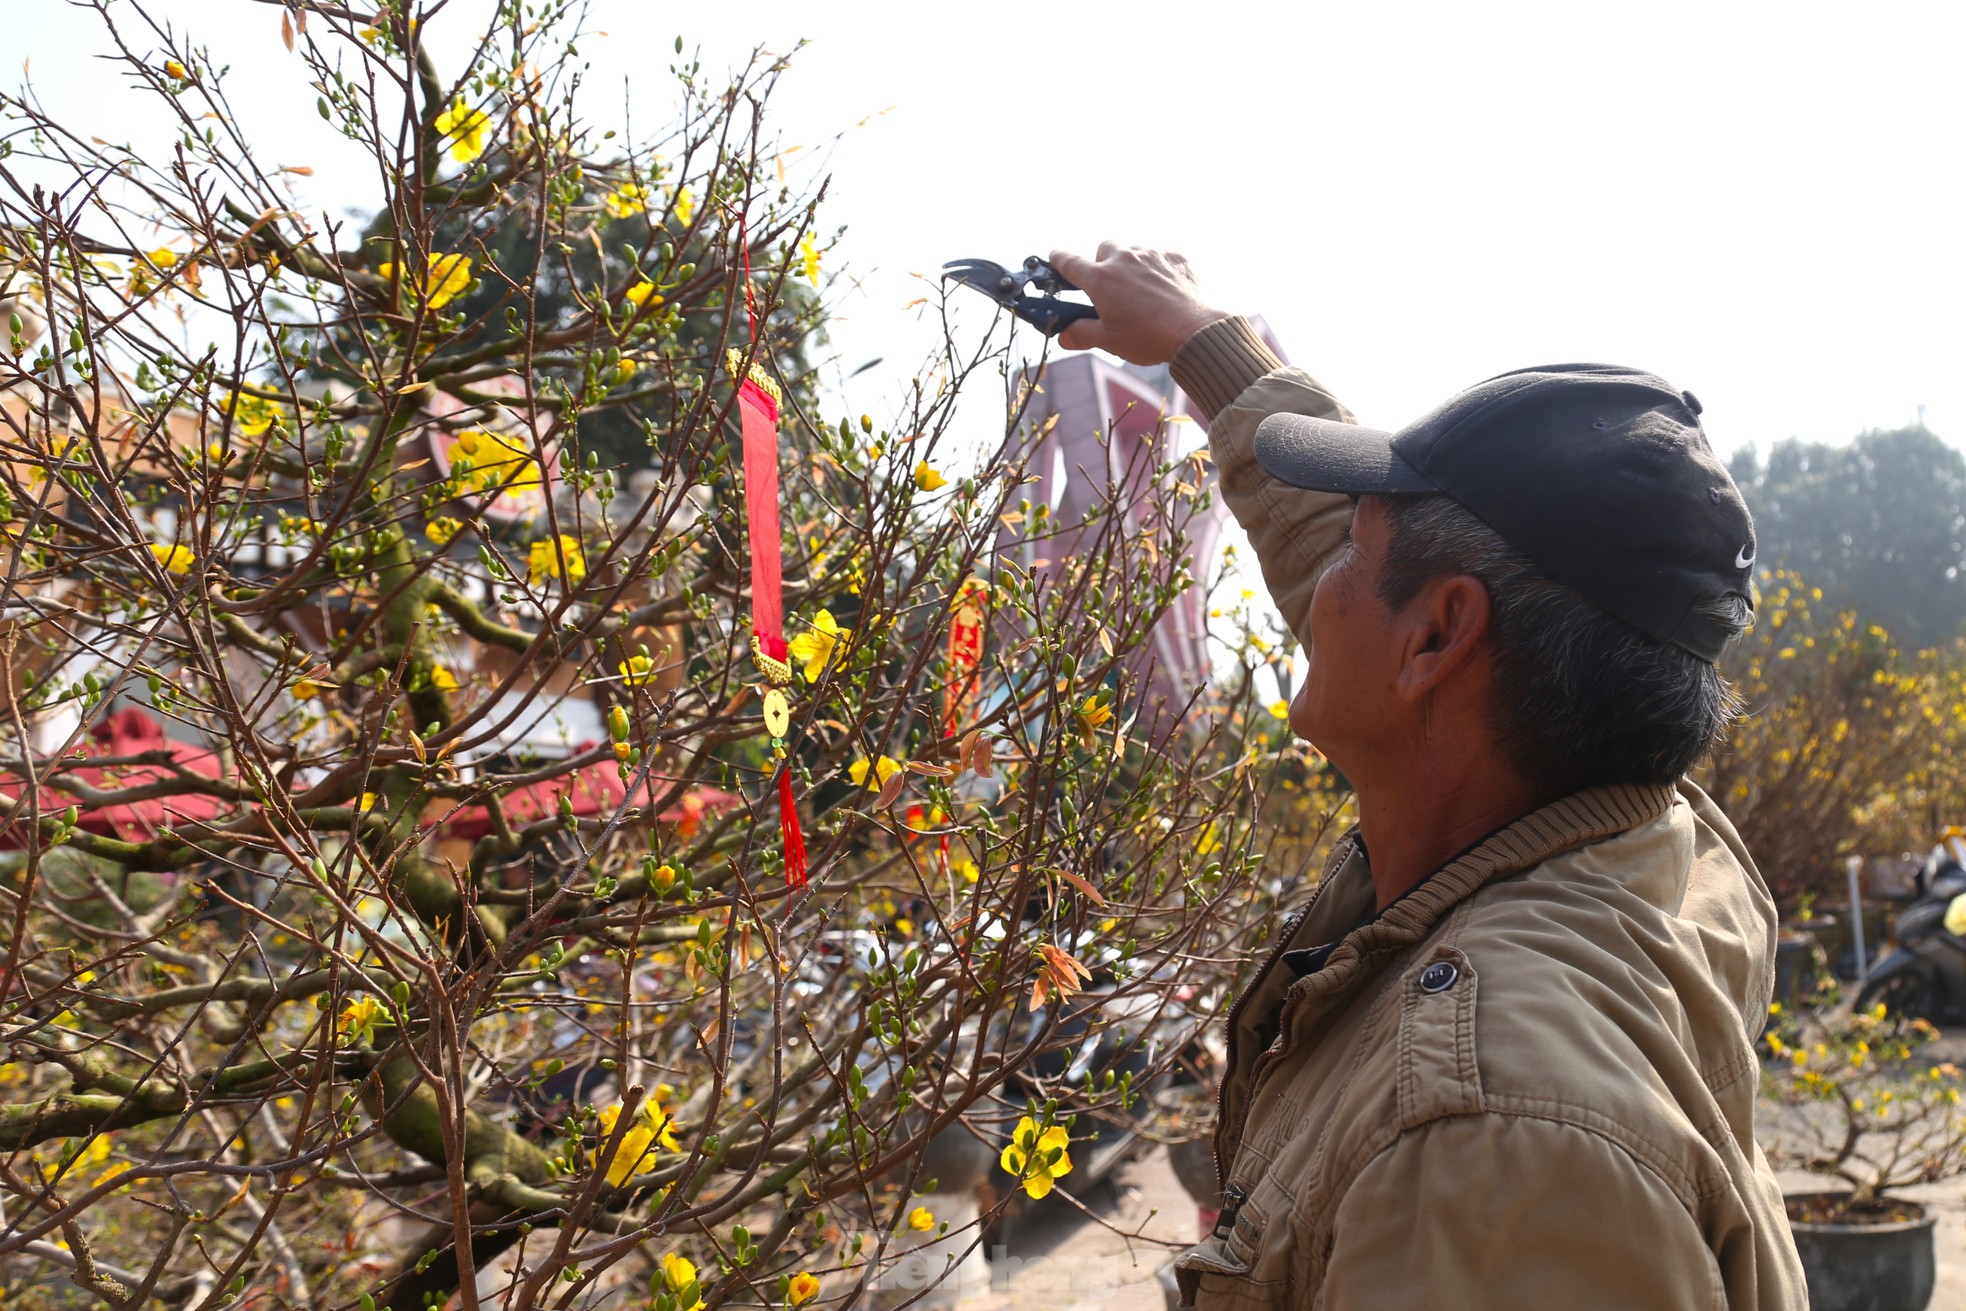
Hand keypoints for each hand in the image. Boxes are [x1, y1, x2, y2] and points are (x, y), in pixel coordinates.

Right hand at [1047, 243, 1229, 364]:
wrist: (1194, 332)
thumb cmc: (1148, 337)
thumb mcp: (1108, 340)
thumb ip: (1080, 334)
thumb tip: (1063, 336)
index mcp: (1101, 278)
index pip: (1069, 262)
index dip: (1058, 260)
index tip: (1055, 258)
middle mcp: (1123, 259)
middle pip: (1103, 249)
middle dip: (1102, 264)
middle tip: (1109, 288)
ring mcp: (1151, 255)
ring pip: (1132, 251)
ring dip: (1130, 265)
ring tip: (1139, 291)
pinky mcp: (1174, 257)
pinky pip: (1158, 257)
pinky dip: (1156, 269)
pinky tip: (1162, 291)